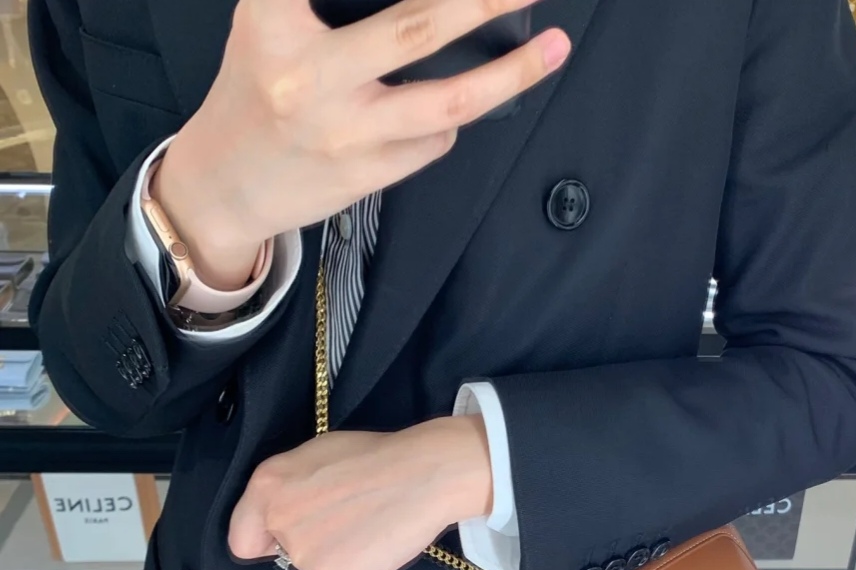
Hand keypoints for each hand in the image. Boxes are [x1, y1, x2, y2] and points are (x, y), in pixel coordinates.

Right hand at [154, 0, 570, 289]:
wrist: (222, 186)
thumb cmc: (255, 91)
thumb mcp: (269, 24)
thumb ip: (324, 4)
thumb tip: (429, 4)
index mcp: (275, 22)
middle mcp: (311, 77)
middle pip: (418, 27)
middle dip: (483, 2)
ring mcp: (345, 133)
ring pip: (449, 100)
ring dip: (510, 74)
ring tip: (553, 49)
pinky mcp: (366, 175)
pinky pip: (434, 140)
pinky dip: (453, 118)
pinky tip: (449, 108)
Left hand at [228, 416, 493, 569]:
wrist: (422, 473)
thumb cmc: (378, 457)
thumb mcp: (316, 454)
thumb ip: (291, 486)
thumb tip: (288, 513)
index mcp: (267, 487)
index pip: (243, 540)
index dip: (269, 542)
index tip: (294, 538)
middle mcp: (279, 522)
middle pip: (289, 557)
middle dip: (318, 547)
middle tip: (353, 523)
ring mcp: (305, 555)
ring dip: (346, 561)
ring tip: (374, 529)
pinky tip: (383, 547)